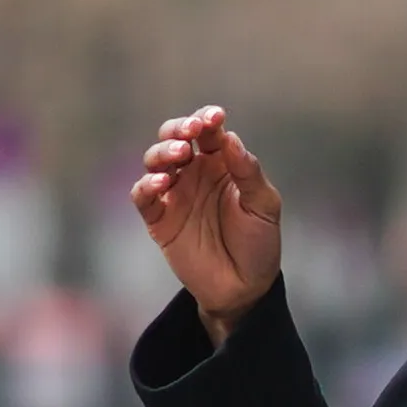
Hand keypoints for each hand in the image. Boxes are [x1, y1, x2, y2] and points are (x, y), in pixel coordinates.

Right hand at [129, 104, 283, 336]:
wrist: (244, 288)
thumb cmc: (258, 243)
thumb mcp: (263, 206)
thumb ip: (248, 172)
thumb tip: (230, 138)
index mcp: (221, 163)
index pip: (209, 132)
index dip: (207, 119)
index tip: (215, 118)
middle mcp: (194, 173)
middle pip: (175, 137)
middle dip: (178, 128)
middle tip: (190, 133)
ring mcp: (174, 195)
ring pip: (155, 160)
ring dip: (163, 151)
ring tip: (179, 155)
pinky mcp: (158, 219)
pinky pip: (143, 196)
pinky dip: (146, 185)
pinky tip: (161, 183)